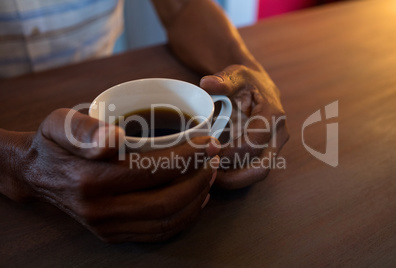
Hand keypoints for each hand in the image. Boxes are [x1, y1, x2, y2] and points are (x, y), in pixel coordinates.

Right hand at [16, 109, 219, 242]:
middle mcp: (100, 210)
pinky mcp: (112, 234)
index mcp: (89, 179)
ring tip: (209, 175)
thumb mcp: (60, 124)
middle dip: (198, 179)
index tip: (207, 141)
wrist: (37, 174)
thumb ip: (84, 131)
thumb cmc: (54, 144)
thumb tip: (114, 139)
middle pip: (165, 201)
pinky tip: (195, 199)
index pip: (152, 171)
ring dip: (196, 198)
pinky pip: (157, 233)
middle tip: (214, 158)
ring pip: (165, 221)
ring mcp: (107, 226)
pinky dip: (183, 219)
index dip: (187, 157)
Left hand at [200, 64, 288, 188]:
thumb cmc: (246, 81)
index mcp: (272, 115)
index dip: (231, 152)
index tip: (208, 153)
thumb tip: (207, 83)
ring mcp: (274, 147)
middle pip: (261, 167)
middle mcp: (278, 135)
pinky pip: (251, 170)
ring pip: (257, 174)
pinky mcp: (266, 154)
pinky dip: (234, 176)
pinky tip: (214, 173)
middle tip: (208, 175)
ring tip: (208, 178)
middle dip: (234, 176)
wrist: (258, 86)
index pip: (254, 142)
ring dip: (233, 180)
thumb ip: (223, 79)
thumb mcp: (236, 75)